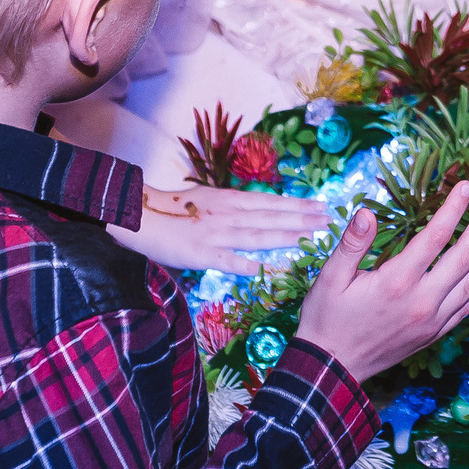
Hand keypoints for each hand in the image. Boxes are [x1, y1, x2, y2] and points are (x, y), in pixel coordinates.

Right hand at [106, 187, 331, 275]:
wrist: (139, 214)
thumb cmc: (172, 209)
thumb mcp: (207, 199)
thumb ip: (232, 208)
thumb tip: (257, 211)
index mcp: (229, 201)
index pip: (271, 203)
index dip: (297, 205)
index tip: (321, 205)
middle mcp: (228, 214)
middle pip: (271, 216)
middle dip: (302, 218)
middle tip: (329, 219)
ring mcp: (215, 234)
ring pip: (256, 234)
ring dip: (285, 235)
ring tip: (310, 237)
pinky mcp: (199, 253)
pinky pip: (225, 260)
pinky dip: (244, 264)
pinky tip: (263, 268)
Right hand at [298, 181, 468, 382]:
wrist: (332, 370)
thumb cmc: (327, 319)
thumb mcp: (330, 278)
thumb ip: (351, 244)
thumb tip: (366, 212)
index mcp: (396, 282)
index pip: (435, 237)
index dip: (454, 209)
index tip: (467, 185)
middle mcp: (422, 301)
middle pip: (464, 256)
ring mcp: (433, 320)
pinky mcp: (435, 333)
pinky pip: (467, 305)